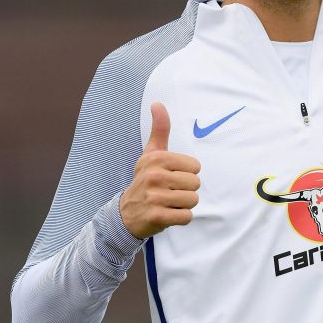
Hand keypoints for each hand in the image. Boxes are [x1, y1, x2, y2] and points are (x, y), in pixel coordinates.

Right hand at [120, 102, 200, 238]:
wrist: (126, 213)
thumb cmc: (146, 179)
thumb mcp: (151, 154)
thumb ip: (159, 130)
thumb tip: (157, 103)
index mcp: (157, 158)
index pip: (196, 167)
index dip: (187, 174)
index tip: (171, 177)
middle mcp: (154, 176)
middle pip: (196, 184)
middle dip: (186, 190)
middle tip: (169, 192)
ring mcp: (154, 197)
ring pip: (193, 200)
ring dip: (184, 204)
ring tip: (168, 203)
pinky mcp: (157, 217)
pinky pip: (186, 217)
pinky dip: (181, 218)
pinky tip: (167, 214)